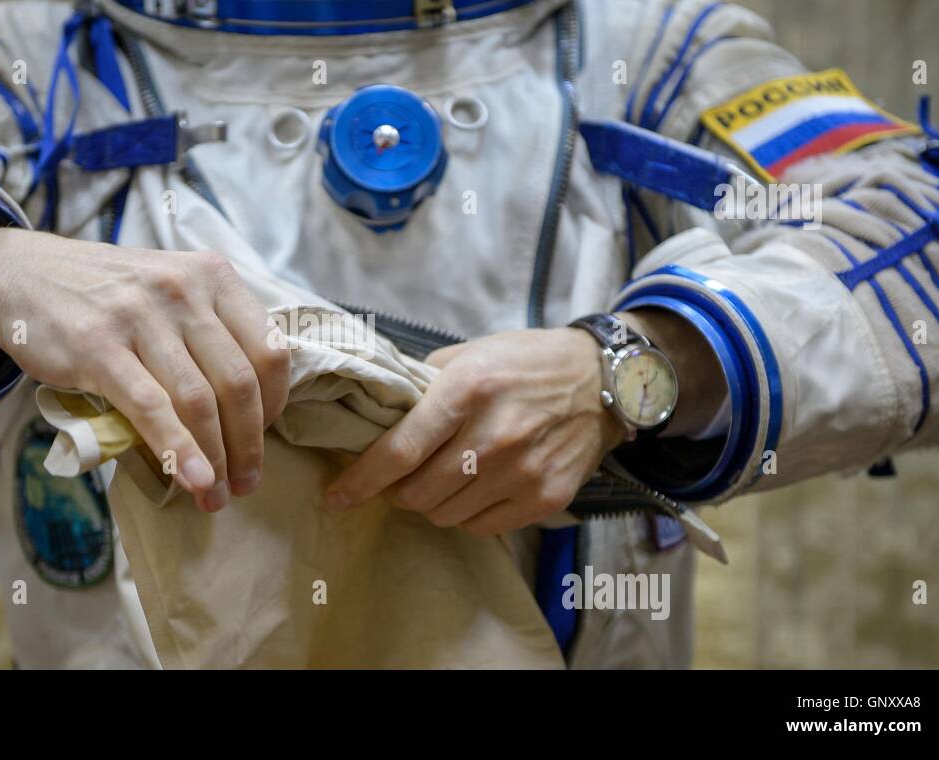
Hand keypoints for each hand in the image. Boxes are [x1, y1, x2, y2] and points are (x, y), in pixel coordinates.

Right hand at [0, 225, 290, 512]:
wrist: (23, 274)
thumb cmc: (108, 294)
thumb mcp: (170, 290)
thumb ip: (211, 332)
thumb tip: (250, 413)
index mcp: (212, 275)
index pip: (269, 349)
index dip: (275, 405)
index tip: (265, 437)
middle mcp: (182, 289)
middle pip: (239, 382)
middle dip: (249, 445)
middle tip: (245, 483)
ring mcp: (140, 316)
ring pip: (199, 400)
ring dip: (215, 459)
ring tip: (215, 495)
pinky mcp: (98, 346)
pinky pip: (150, 408)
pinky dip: (176, 451)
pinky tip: (189, 481)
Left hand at [324, 328, 625, 534]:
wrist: (603, 380)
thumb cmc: (525, 362)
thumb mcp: (467, 355)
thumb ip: (421, 387)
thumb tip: (375, 417)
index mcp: (467, 392)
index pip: (399, 452)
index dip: (360, 481)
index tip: (335, 496)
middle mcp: (493, 436)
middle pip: (417, 493)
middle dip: (395, 491)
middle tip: (399, 477)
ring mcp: (522, 472)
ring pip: (445, 515)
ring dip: (430, 503)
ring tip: (441, 478)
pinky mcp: (544, 498)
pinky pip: (482, 527)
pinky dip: (466, 514)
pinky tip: (473, 488)